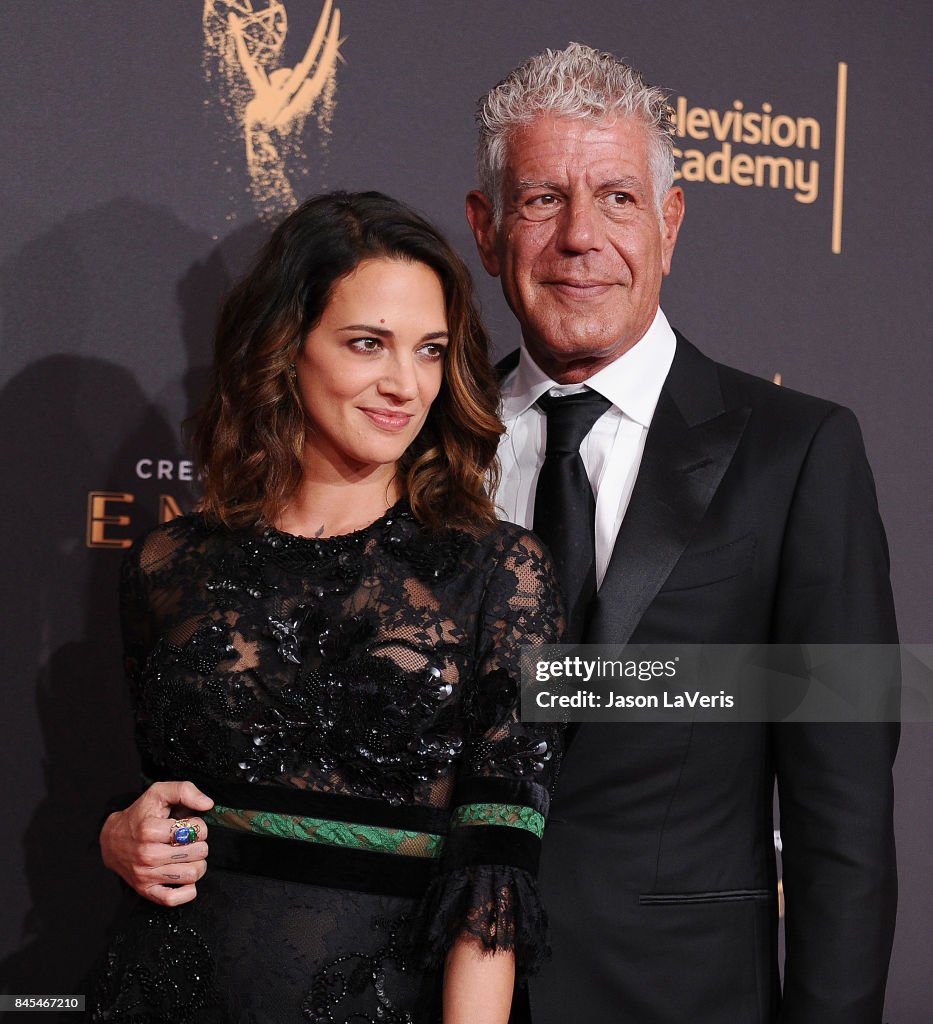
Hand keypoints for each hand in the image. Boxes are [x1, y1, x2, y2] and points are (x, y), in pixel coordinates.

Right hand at [100, 781, 212, 905]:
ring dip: (197, 864)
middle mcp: (147, 854)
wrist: (112, 840)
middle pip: (198, 853)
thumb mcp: (158, 793)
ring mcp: (145, 875)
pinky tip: (185, 877)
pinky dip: (187, 891)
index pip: (196, 830)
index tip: (189, 825)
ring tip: (188, 856)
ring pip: (192, 874)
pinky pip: (174, 899)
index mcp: (150, 830)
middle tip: (189, 841)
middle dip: (200, 844)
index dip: (199, 825)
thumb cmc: (140, 815)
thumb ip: (185, 790)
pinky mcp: (145, 891)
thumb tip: (207, 804)